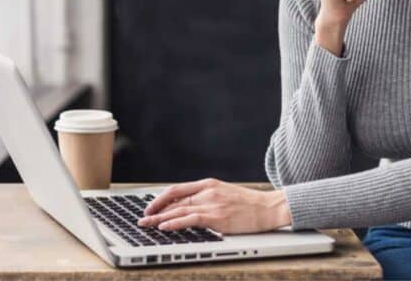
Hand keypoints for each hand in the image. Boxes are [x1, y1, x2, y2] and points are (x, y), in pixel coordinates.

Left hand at [137, 178, 290, 233]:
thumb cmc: (248, 204)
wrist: (268, 207)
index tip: (150, 207)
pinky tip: (164, 227)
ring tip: (147, 224)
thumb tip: (187, 206)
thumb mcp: (224, 193)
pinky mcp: (217, 217)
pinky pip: (190, 219)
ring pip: (178, 210)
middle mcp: (207, 192)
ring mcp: (212, 204)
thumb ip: (206, 197)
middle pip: (174, 200)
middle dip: (155, 210)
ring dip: (159, 218)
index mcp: (208, 184)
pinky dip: (175, 223)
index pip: (176, 189)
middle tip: (142, 218)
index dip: (160, 199)